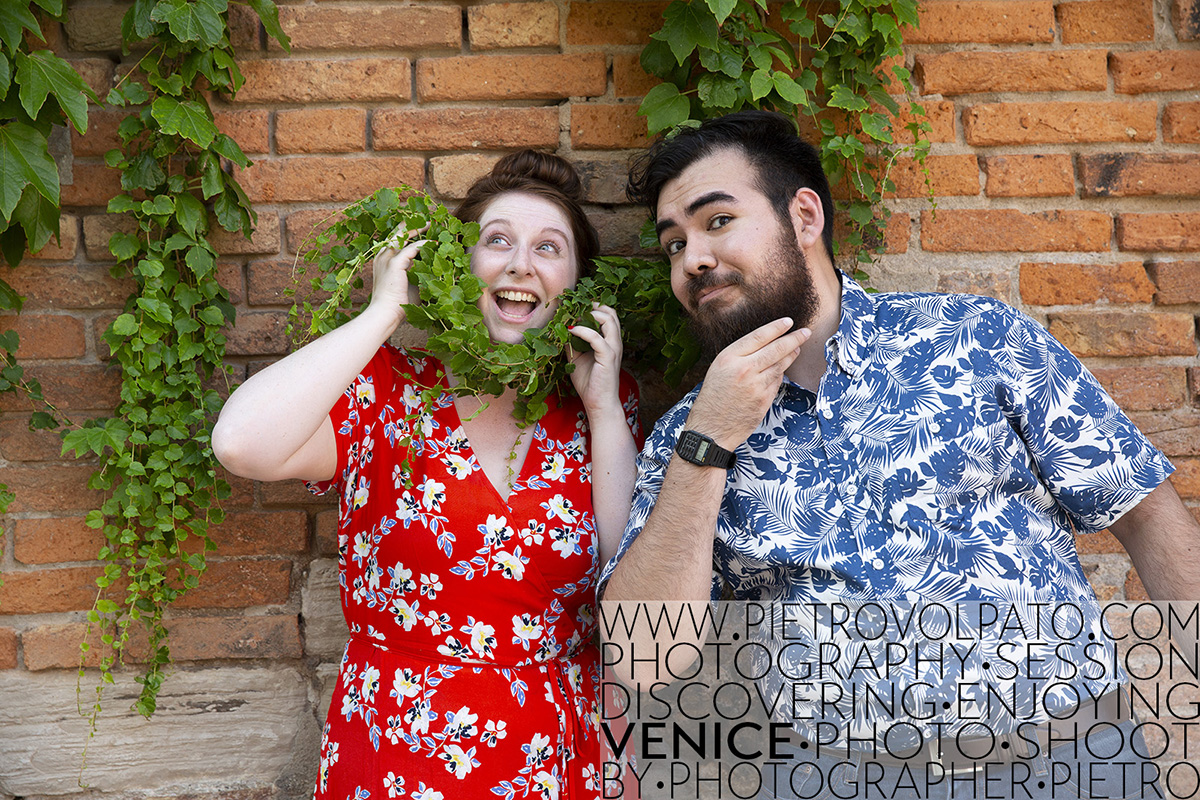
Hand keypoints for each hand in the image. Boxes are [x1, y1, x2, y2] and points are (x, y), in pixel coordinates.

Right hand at [366, 225, 426, 327]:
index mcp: (383, 259)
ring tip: (433, 225)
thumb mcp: (410, 284)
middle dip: (414, 223)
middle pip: (398, 231)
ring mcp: (387, 258)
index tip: (423, 226)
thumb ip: (421, 273)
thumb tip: (440, 270)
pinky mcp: (395, 263)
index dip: (409, 230)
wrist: (384, 313)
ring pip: (404, 235)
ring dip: (420, 228)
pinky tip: (436, 242)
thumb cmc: (398, 304)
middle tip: (429, 220)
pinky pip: (412, 247)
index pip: (395, 238)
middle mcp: (382, 255)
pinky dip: (425, 243)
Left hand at [567, 304, 623, 417]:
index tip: (576, 305)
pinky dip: (582, 331)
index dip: (593, 306)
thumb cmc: (589, 383)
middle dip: (593, 305)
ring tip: (573, 316)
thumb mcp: (576, 358)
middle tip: (575, 305)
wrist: (598, 403)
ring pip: (608, 320)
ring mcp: (613, 349)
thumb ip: (572, 343)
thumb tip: (559, 330)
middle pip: (611, 312)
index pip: (607, 315)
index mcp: (609, 341)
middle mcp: (614, 342)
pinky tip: (571, 331)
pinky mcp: (608, 357)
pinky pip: (597, 338)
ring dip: (590, 314)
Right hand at [686, 318, 809, 449]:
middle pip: (776, 349)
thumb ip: (740, 357)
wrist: (711, 429)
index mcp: (728, 358)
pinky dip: (780, 374)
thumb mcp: (718, 370)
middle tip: (805, 332)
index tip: (788, 322)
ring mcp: (756, 385)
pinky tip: (782, 369)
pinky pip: (777, 381)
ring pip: (780, 365)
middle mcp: (743, 369)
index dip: (776, 328)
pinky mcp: (764, 399)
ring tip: (797, 347)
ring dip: (791, 355)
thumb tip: (765, 345)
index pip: (758, 337)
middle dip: (794, 338)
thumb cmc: (712, 399)